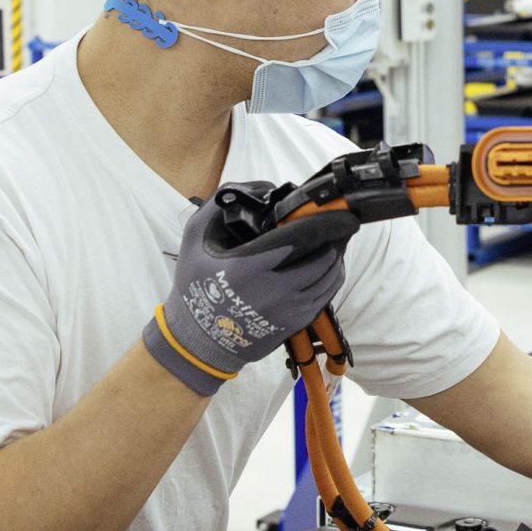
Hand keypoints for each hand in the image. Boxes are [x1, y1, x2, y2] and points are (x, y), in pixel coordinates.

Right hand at [143, 182, 358, 396]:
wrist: (198, 340)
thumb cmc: (196, 288)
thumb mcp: (194, 240)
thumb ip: (217, 207)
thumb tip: (256, 190)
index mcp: (250, 267)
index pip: (301, 238)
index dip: (323, 222)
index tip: (335, 212)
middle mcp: (275, 290)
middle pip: (324, 259)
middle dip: (334, 238)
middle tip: (337, 225)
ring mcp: (289, 310)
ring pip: (330, 278)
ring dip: (336, 257)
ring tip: (334, 243)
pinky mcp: (295, 324)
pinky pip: (326, 296)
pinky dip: (331, 278)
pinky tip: (326, 267)